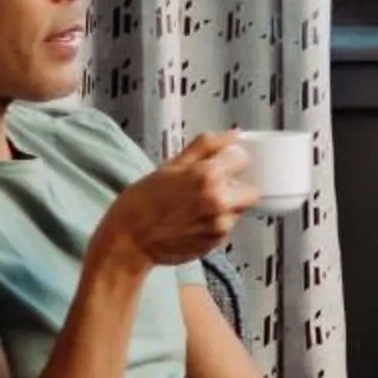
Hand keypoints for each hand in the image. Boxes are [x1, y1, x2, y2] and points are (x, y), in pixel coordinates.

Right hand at [96, 132, 253, 269]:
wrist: (128, 241)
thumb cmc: (141, 203)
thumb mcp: (170, 166)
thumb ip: (206, 147)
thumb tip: (232, 135)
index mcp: (208, 176)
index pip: (243, 159)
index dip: (232, 161)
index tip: (222, 164)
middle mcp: (220, 201)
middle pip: (250, 189)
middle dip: (235, 187)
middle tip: (211, 188)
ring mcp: (221, 224)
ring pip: (238, 210)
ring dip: (225, 206)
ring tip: (195, 207)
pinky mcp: (217, 243)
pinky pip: (226, 227)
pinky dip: (215, 222)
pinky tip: (192, 221)